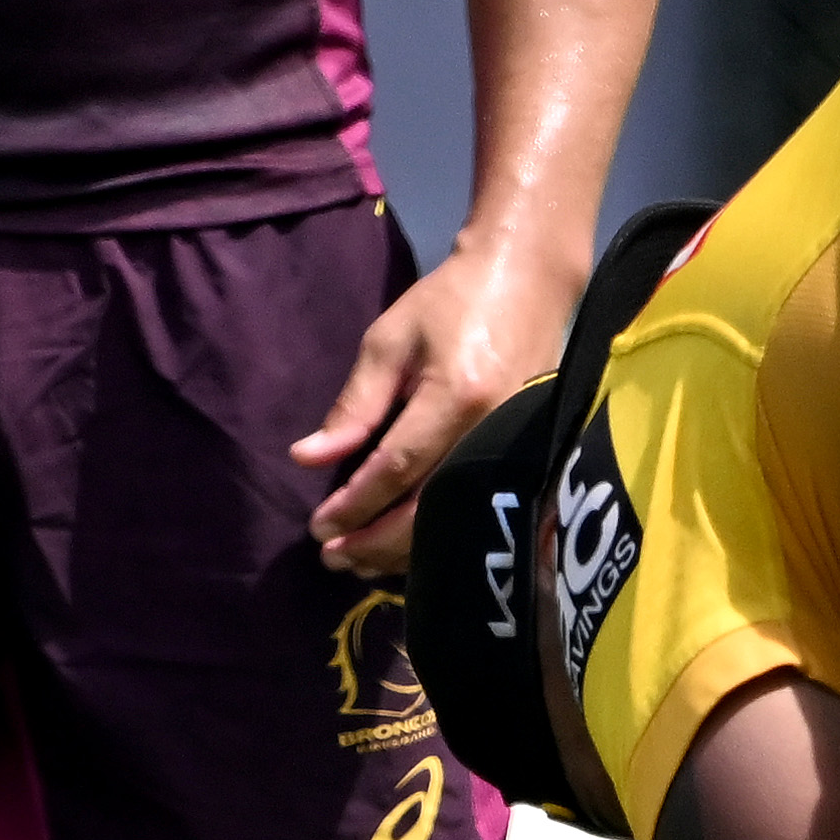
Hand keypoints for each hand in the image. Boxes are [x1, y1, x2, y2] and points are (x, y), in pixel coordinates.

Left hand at [290, 225, 581, 580]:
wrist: (527, 280)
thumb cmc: (449, 302)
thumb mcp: (389, 341)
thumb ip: (354, 405)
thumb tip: (309, 458)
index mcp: (454, 398)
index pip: (396, 469)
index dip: (355, 505)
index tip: (319, 528)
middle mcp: (491, 433)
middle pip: (429, 510)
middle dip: (375, 541)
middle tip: (331, 556)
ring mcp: (519, 448)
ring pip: (457, 522)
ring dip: (404, 550)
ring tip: (359, 559)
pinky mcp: (531, 456)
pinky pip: (480, 511)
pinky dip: (441, 536)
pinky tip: (409, 547)